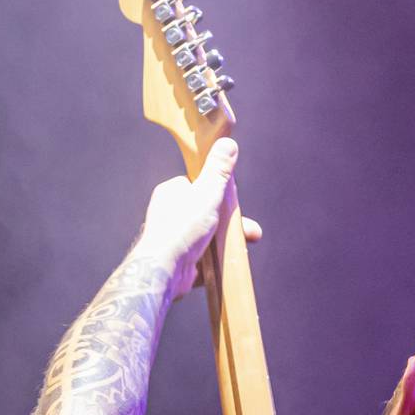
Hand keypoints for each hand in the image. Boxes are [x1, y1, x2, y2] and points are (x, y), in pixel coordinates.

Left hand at [133, 139, 261, 290]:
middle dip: (229, 223)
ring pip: (206, 236)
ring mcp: (174, 237)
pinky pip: (202, 256)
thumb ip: (218, 171)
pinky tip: (226, 262)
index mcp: (172, 193)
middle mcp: (169, 213)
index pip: (199, 186)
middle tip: (249, 230)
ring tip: (242, 247)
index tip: (234, 203)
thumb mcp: (207, 194)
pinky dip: (215, 260)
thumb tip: (228, 144)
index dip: (219, 193)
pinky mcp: (178, 260)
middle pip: (207, 213)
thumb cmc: (182, 229)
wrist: (165, 270)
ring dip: (225, 241)